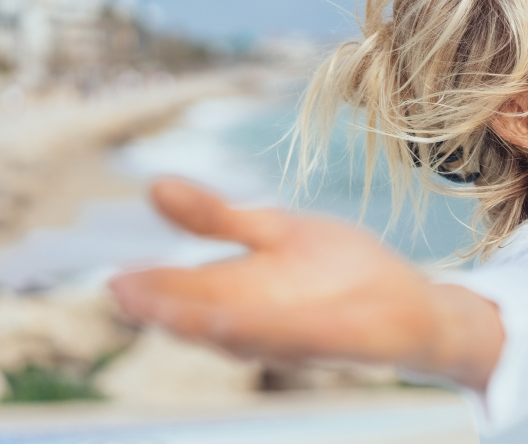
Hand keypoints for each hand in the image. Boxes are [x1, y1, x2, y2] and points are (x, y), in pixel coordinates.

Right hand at [109, 179, 500, 387]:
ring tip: (165, 312)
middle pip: (203, 318)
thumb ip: (218, 217)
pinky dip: (263, 332)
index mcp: (240, 292)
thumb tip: (153, 186)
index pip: (185, 291)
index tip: (116, 280)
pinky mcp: (335, 342)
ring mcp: (294, 335)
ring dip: (203, 325)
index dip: (152, 289)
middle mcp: (258, 321)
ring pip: (241, 335)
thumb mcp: (275, 229)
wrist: (411, 303)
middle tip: (126, 295)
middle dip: (167, 310)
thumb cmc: (340, 270)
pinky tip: (232, 325)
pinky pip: (293, 339)